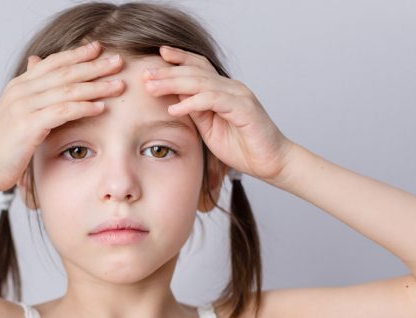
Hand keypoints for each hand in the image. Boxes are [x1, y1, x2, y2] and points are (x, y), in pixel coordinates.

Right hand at [0, 41, 125, 192]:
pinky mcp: (28, 125)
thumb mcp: (15, 112)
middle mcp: (21, 91)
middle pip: (64, 72)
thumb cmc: (2, 145)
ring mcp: (23, 107)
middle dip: (94, 66)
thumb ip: (30, 92)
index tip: (99, 49)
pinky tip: (101, 107)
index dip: (77, 54)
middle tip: (118, 61)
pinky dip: (83, 107)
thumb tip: (37, 67)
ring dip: (96, 86)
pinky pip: (62, 111)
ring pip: (67, 90)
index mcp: (19, 85)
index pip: (52, 62)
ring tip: (118, 85)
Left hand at [142, 45, 294, 181]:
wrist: (271, 162)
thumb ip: (194, 111)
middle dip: (167, 72)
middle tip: (144, 74)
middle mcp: (231, 88)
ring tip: (152, 88)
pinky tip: (174, 109)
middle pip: (195, 71)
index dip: (178, 59)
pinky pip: (213, 101)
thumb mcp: (209, 128)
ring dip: (174, 84)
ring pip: (201, 83)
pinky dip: (192, 103)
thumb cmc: (241, 147)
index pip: (198, 66)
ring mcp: (239, 96)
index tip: (156, 56)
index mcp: (223, 90)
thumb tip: (172, 99)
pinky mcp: (244, 109)